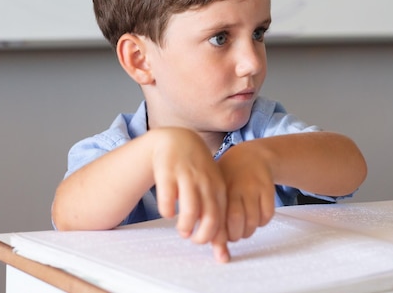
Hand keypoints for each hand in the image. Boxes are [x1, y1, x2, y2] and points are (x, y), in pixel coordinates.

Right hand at [149, 127, 229, 261]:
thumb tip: (222, 251)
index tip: (216, 254)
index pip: (225, 220)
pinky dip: (167, 211)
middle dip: (202, 237)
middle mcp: (205, 183)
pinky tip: (168, 212)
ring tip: (182, 230)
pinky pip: (168, 199)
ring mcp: (187, 177)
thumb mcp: (210, 188)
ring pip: (191, 211)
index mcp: (219, 188)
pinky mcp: (167, 173)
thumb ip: (216, 216)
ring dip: (185, 226)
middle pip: (210, 219)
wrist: (177, 139)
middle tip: (193, 239)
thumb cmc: (196, 171)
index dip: (219, 240)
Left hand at [217, 143, 275, 241]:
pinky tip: (255, 218)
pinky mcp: (268, 189)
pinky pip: (267, 215)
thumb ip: (210, 210)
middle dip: (234, 235)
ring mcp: (254, 188)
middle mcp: (237, 186)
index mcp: (219, 187)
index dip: (218, 233)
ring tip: (243, 228)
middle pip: (236, 221)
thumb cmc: (229, 176)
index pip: (218, 218)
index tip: (217, 239)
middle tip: (232, 235)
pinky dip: (261, 223)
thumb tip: (207, 239)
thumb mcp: (216, 187)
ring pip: (253, 221)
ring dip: (248, 231)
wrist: (252, 156)